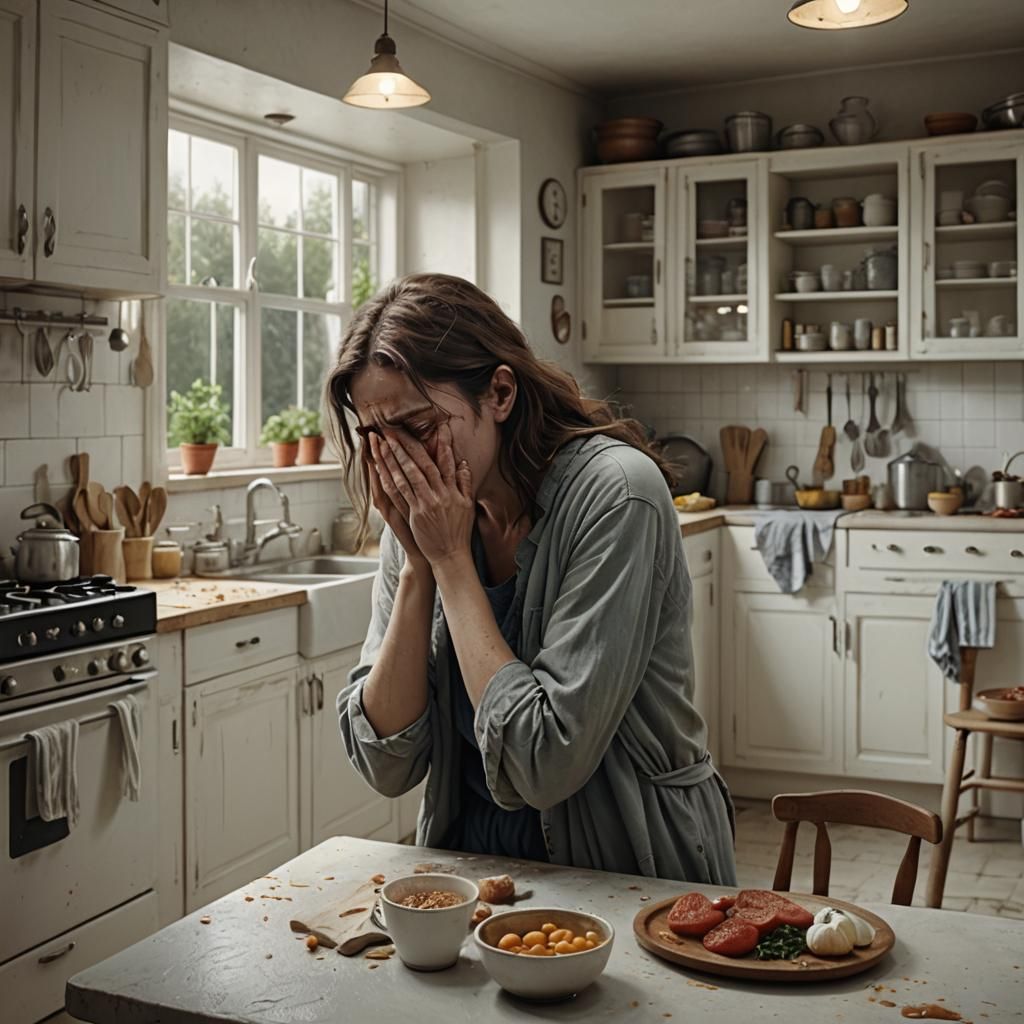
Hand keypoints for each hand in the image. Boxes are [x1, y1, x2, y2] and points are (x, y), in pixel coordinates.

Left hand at [373, 422, 473, 567]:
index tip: (435, 427)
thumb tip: (462, 462)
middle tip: (394, 429)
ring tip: (382, 441)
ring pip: (406, 475)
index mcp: (452, 490)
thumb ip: (465, 482)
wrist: (451, 555)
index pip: (445, 461)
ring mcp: (424, 504)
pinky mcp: (413, 514)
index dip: (440, 443)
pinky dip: (388, 477)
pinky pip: (398, 492)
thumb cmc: (459, 532)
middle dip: (406, 444)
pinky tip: (379, 466)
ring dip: (393, 456)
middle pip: (421, 464)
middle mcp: (438, 494)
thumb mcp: (467, 505)